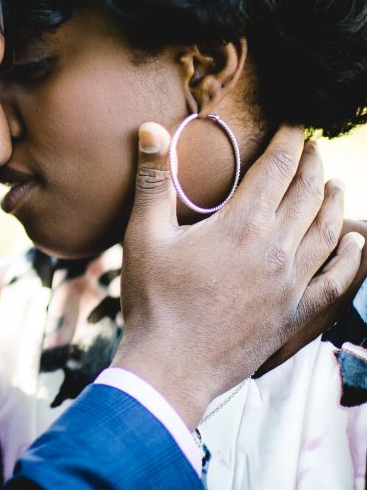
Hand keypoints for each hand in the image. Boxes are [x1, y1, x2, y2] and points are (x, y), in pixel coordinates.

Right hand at [113, 123, 364, 428]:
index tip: (294, 121)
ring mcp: (291, 284)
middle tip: (311, 145)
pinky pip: (337, 280)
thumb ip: (153, 180)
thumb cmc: (152, 300)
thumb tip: (150, 127)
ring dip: (333, 200)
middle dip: (311, 163)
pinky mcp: (295, 313)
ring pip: (327, 231)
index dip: (288, 139)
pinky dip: (350, 256)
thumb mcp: (143, 235)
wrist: (171, 367)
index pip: (277, 168)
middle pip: (307, 194)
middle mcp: (276, 250)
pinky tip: (353, 241)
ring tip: (332, 182)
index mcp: (242, 226)